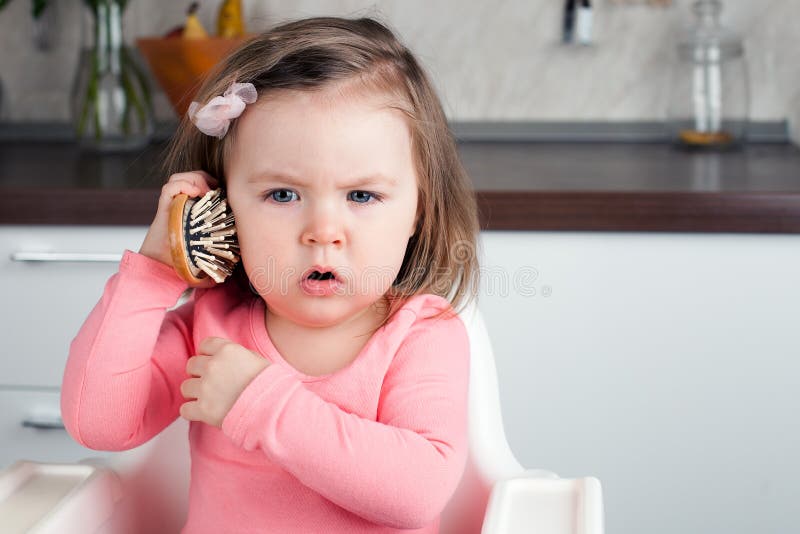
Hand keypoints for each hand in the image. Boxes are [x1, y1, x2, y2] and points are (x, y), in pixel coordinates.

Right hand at [139, 170, 218, 286]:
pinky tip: (194, 192)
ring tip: (205, 190)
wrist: (159, 267)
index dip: (213, 183)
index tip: (224, 192)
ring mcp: (172, 205)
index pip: (202, 186)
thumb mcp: (206, 258)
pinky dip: (183, 184)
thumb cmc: (181, 262)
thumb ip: (218, 261)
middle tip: (216, 189)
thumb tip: (230, 275)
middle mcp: (181, 204)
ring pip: (181, 178)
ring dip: (195, 178)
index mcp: (193, 211)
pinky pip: (170, 187)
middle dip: (206, 178)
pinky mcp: (164, 207)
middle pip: (193, 178)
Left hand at [180, 337, 270, 426]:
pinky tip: (204, 412)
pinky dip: (192, 412)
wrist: (274, 408)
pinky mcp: (203, 409)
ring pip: (185, 387)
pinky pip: (184, 409)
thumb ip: (236, 355)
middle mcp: (213, 366)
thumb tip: (224, 358)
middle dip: (199, 373)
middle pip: (191, 365)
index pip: (204, 345)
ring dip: (195, 393)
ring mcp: (206, 388)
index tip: (212, 363)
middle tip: (212, 383)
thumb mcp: (256, 359)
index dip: (207, 355)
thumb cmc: (270, 384)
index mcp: (227, 350)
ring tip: (210, 399)